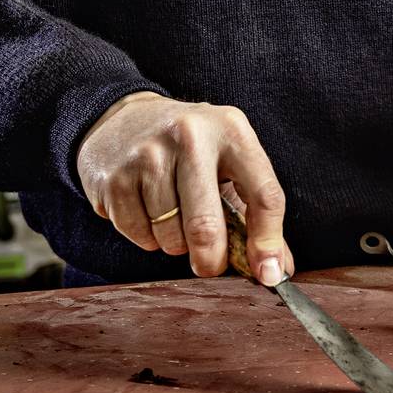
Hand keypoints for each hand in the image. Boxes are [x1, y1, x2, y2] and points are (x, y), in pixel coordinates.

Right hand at [76, 92, 294, 283]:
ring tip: (172, 216)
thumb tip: (276, 269)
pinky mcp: (116, 177)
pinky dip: (147, 238)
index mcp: (232, 130)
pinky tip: (147, 211)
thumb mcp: (229, 162)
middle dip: (212, 261)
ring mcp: (149, 155)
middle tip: (210, 265)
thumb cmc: (190, 148)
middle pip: (206, 226)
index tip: (269, 274)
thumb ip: (254, 212)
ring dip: (175, 243)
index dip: (268, 242)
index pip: (263, 194)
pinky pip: (139, 235)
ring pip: (171, 236)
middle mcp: (191, 137)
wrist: (125, 117)